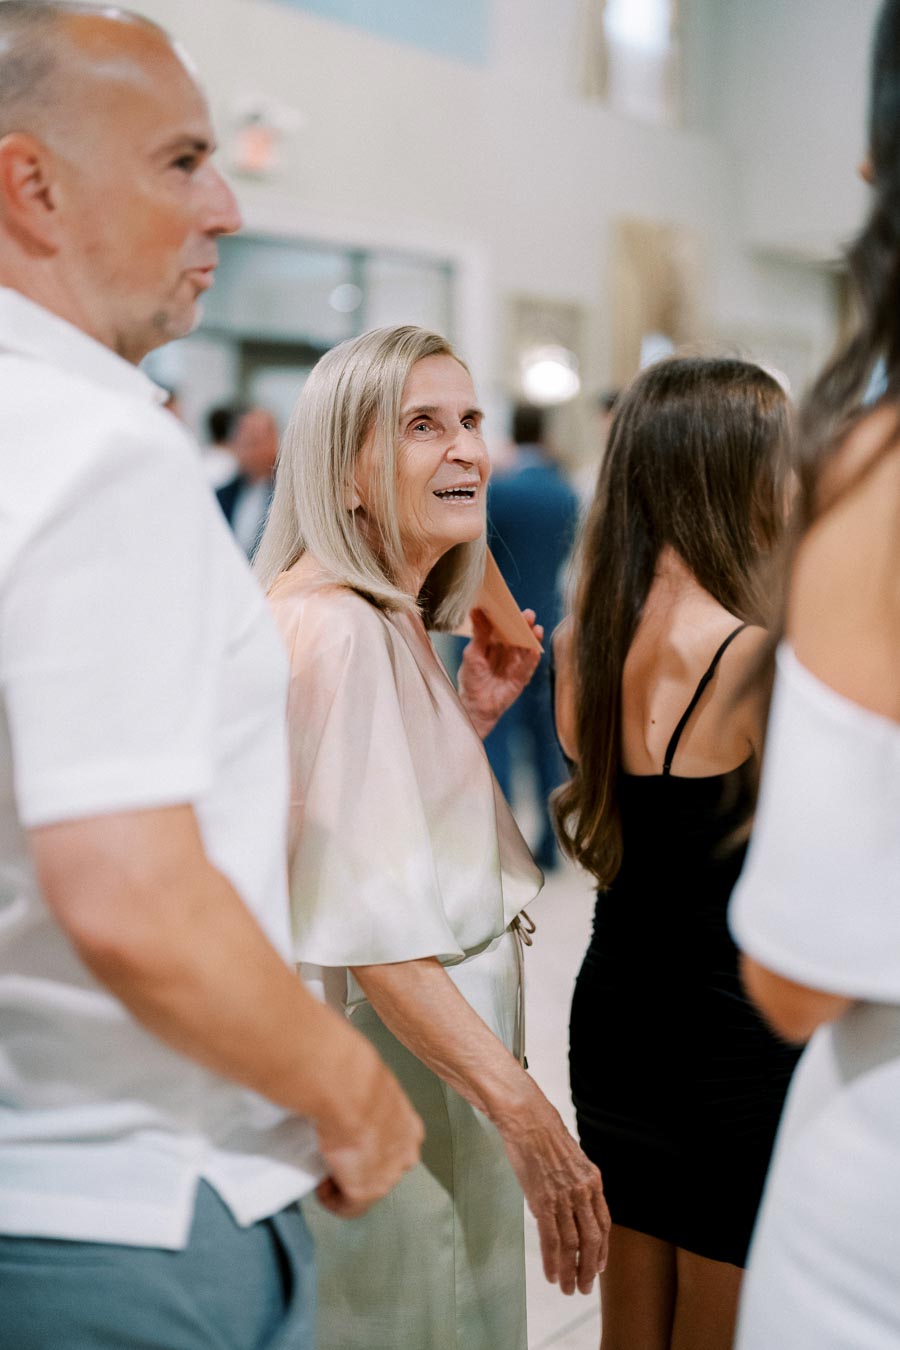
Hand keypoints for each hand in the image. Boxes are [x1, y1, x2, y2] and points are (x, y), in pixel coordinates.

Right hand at [314, 1039, 423, 1218]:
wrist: (349, 1090)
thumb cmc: (355, 1076)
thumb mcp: (368, 1082)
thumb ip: (364, 1093)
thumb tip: (347, 1084)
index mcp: (409, 1126)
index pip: (394, 1144)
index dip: (371, 1145)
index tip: (350, 1139)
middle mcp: (405, 1153)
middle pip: (382, 1168)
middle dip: (360, 1165)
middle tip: (337, 1156)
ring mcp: (387, 1176)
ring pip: (366, 1187)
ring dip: (346, 1182)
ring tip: (327, 1171)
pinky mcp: (364, 1191)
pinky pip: (348, 1207)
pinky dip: (333, 1200)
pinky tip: (322, 1187)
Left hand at [458, 607, 543, 738]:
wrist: (475, 706)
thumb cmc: (471, 680)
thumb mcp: (472, 653)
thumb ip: (479, 634)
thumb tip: (476, 611)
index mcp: (494, 644)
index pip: (504, 627)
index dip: (509, 617)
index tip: (512, 606)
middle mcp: (507, 652)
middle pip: (518, 636)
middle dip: (524, 625)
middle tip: (528, 615)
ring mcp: (516, 665)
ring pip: (526, 649)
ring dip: (532, 639)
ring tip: (536, 629)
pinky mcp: (521, 678)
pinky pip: (529, 666)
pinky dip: (533, 658)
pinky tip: (536, 650)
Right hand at [498, 1085, 609, 1294]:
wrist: (528, 1119)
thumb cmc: (545, 1135)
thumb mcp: (572, 1158)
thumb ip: (577, 1183)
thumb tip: (573, 1206)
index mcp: (593, 1180)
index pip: (604, 1224)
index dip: (603, 1249)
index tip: (599, 1267)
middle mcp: (583, 1191)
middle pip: (592, 1239)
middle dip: (589, 1268)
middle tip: (585, 1288)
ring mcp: (564, 1197)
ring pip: (572, 1244)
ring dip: (571, 1271)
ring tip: (568, 1289)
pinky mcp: (543, 1200)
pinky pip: (551, 1239)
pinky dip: (553, 1261)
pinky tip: (552, 1275)